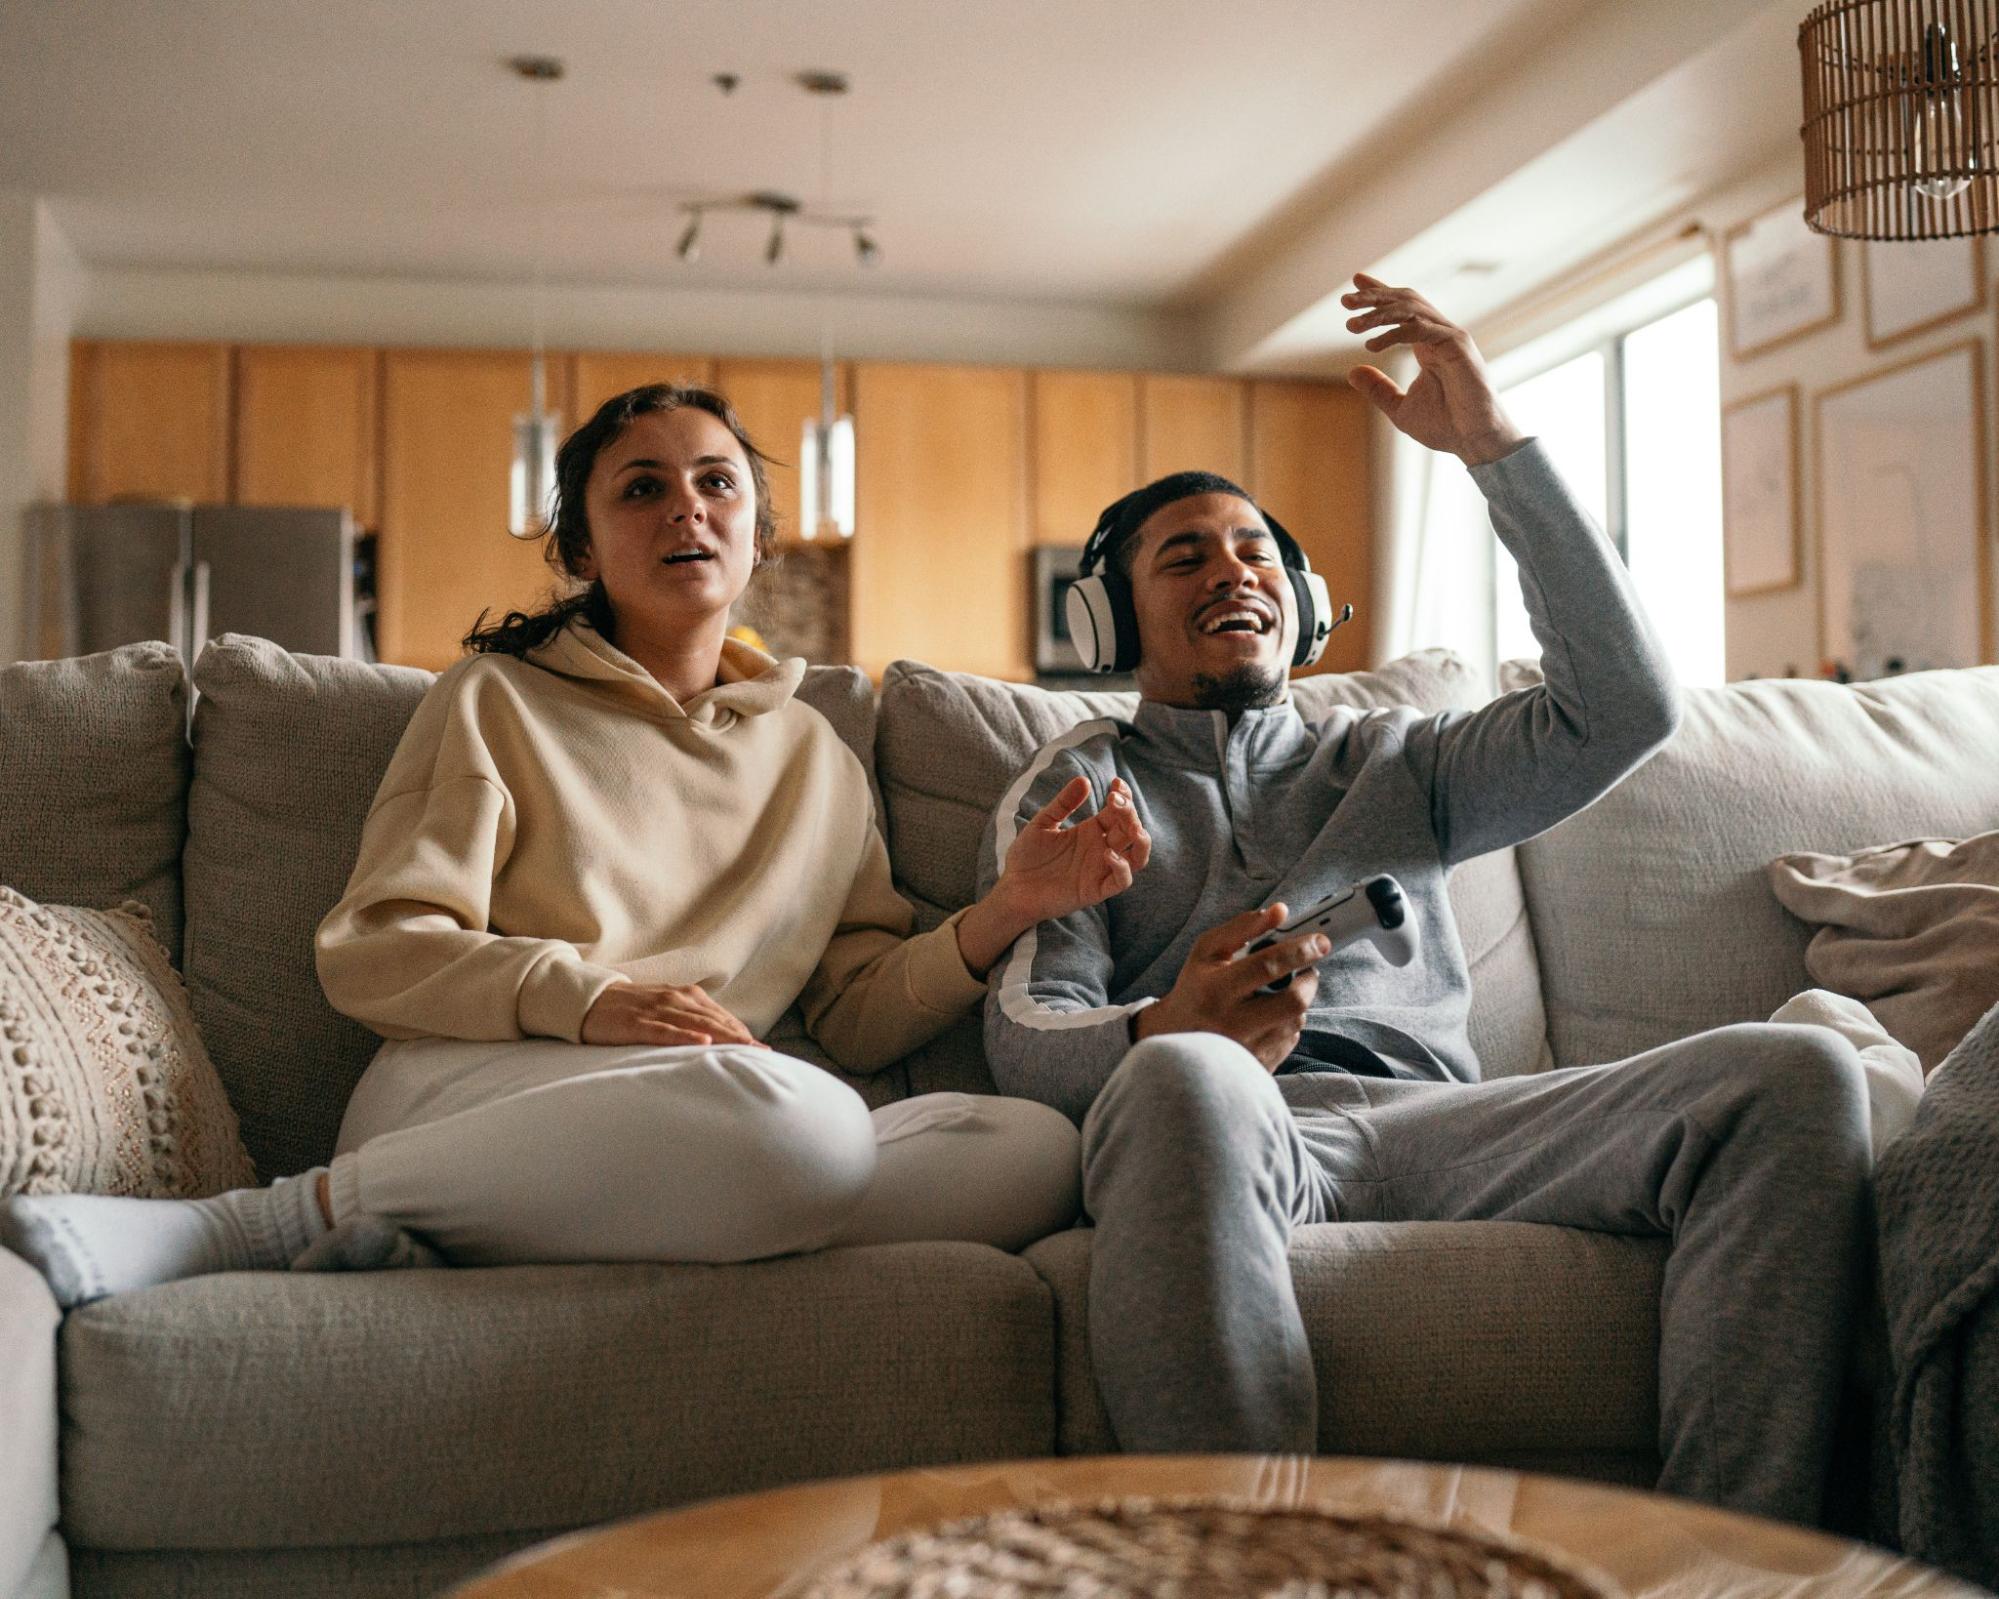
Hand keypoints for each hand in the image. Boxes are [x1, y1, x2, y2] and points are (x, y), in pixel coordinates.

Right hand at [580, 982, 758, 1047]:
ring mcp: (655, 1010)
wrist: (588, 1000)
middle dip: (740, 1036)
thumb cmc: (630, 1010)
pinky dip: (685, 1036)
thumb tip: (717, 1041)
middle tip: (764, 1053)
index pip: (721, 1016)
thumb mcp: (664, 1011)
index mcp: (685, 996)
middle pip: (714, 1019)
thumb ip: (689, 1021)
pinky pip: (665, 1030)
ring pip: (696, 1023)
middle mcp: (675, 999)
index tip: (763, 1049)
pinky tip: (703, 1041)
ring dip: (723, 1035)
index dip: (742, 1032)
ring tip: (745, 1048)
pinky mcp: (636, 1022)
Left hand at [995, 775, 1151, 924]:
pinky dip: (1122, 868)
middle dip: (1129, 812)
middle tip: (1115, 799)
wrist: (1011, 888)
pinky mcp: (1095, 890)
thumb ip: (1063, 803)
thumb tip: (1084, 779)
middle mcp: (1101, 849)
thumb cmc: (1026, 856)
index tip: (1116, 782)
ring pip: (1138, 857)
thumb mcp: (1043, 823)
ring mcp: (1100, 870)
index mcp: (1092, 831)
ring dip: (1141, 840)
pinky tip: (1107, 853)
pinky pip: (1121, 881)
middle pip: (1131, 829)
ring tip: (1132, 827)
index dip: (1124, 797)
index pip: (1119, 812)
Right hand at [1134, 904, 1325, 1070]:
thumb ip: (1243, 927)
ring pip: (1295, 1021)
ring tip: (1279, 993)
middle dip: (1310, 980)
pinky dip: (1288, 1024)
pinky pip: (1290, 1041)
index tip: (1320, 942)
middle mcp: (1231, 1023)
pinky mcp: (1257, 1066)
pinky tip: (1270, 1017)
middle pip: (1293, 1002)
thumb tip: (1281, 911)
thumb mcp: (1207, 951)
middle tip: (1309, 969)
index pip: (1268, 966)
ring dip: (1297, 1002)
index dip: (1299, 950)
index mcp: (1216, 989)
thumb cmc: (1195, 988)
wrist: (1174, 1038)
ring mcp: (1246, 1049)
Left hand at [1342, 273, 1524, 465]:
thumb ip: (1378, 389)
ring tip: (1351, 323)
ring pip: (1410, 310)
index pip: (1402, 309)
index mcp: (1428, 344)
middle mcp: (1439, 334)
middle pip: (1404, 301)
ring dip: (1378, 312)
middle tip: (1345, 300)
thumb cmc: (1445, 426)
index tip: (1355, 284)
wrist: (1474, 440)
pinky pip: (1420, 328)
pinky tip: (1371, 345)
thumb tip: (1352, 372)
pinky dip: (1393, 333)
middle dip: (1374, 297)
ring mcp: (1450, 336)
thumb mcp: (1399, 407)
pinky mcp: (1457, 345)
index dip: (1379, 293)